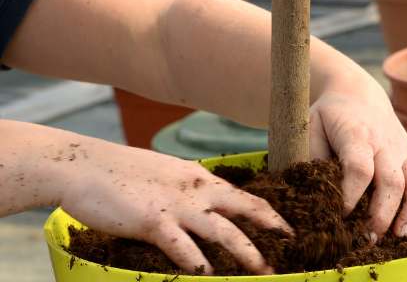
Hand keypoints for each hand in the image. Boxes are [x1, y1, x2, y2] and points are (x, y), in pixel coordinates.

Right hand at [50, 138, 292, 274]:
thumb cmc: (121, 173)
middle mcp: (195, 189)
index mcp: (199, 177)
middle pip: (245, 208)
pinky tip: (210, 277)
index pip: (243, 195)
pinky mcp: (152, 221)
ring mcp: (176, 205)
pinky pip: (182, 246)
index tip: (286, 228)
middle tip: (292, 245)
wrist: (83, 166)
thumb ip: (187, 189)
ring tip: (264, 272)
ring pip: (223, 231)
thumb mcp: (165, 174)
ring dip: (247, 254)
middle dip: (271, 228)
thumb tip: (203, 205)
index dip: (268, 212)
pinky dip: (198, 263)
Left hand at [308, 74, 406, 241]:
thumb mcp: (310, 128)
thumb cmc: (330, 117)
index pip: (359, 167)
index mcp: (357, 135)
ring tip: (400, 237)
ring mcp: (405, 152)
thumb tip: (315, 196)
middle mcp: (385, 143)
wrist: (358, 94)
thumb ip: (312, 159)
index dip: (351, 195)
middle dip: (382, 213)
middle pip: (391, 181)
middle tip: (369, 238)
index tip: (340, 217)